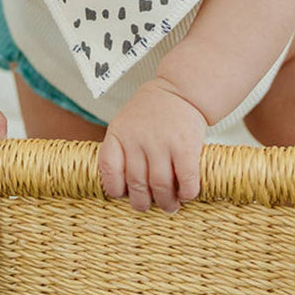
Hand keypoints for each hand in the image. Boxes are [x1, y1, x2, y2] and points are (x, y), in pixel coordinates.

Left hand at [98, 78, 207, 212]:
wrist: (180, 89)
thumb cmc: (152, 112)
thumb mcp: (126, 123)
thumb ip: (123, 150)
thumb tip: (126, 191)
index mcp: (118, 133)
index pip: (108, 169)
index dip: (115, 188)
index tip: (124, 194)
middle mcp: (137, 139)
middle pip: (136, 184)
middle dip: (143, 202)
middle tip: (149, 205)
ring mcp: (161, 143)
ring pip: (160, 187)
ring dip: (166, 203)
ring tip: (170, 205)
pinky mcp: (185, 147)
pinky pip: (185, 181)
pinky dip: (186, 193)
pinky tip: (186, 193)